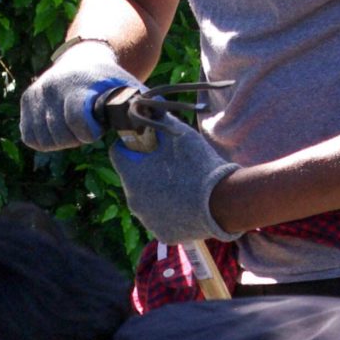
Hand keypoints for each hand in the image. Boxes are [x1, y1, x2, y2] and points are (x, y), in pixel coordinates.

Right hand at [19, 41, 144, 152]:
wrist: (85, 58)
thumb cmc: (111, 82)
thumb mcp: (129, 90)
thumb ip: (144, 108)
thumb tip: (167, 125)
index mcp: (80, 83)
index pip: (78, 121)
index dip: (88, 133)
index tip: (97, 129)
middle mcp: (53, 85)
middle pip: (60, 136)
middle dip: (75, 138)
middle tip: (86, 128)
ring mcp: (37, 92)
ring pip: (44, 140)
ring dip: (60, 141)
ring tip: (73, 126)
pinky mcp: (27, 100)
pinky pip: (30, 137)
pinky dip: (45, 140)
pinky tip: (59, 128)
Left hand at [105, 101, 237, 245]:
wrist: (222, 202)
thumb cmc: (198, 165)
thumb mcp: (180, 134)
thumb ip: (161, 120)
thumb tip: (152, 105)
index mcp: (131, 174)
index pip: (118, 153)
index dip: (131, 144)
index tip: (147, 143)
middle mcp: (132, 200)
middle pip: (133, 179)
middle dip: (146, 170)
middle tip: (171, 165)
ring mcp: (146, 220)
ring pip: (146, 200)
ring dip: (158, 192)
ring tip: (182, 186)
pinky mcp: (161, 234)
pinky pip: (160, 219)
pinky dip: (170, 212)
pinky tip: (187, 205)